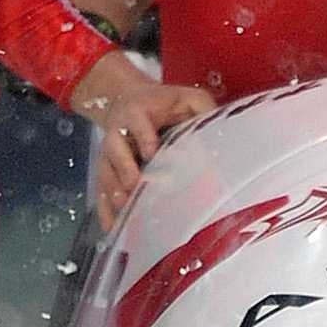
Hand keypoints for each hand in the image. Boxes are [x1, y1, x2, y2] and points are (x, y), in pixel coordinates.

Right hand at [72, 53, 215, 228]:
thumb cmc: (164, 103)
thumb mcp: (187, 98)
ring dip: (113, 190)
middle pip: (114, 148)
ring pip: (105, 171)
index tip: (150, 152)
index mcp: (138, 110)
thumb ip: (202, 109)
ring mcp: (109, 154)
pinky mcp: (107, 171)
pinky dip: (106, 210)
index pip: (136, 120)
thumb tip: (225, 130)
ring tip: (124, 208)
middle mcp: (118, 132)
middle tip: (134, 185)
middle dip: (123, 167)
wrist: (128, 100)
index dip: (142, 135)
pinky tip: (113, 228)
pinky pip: (101, 191)